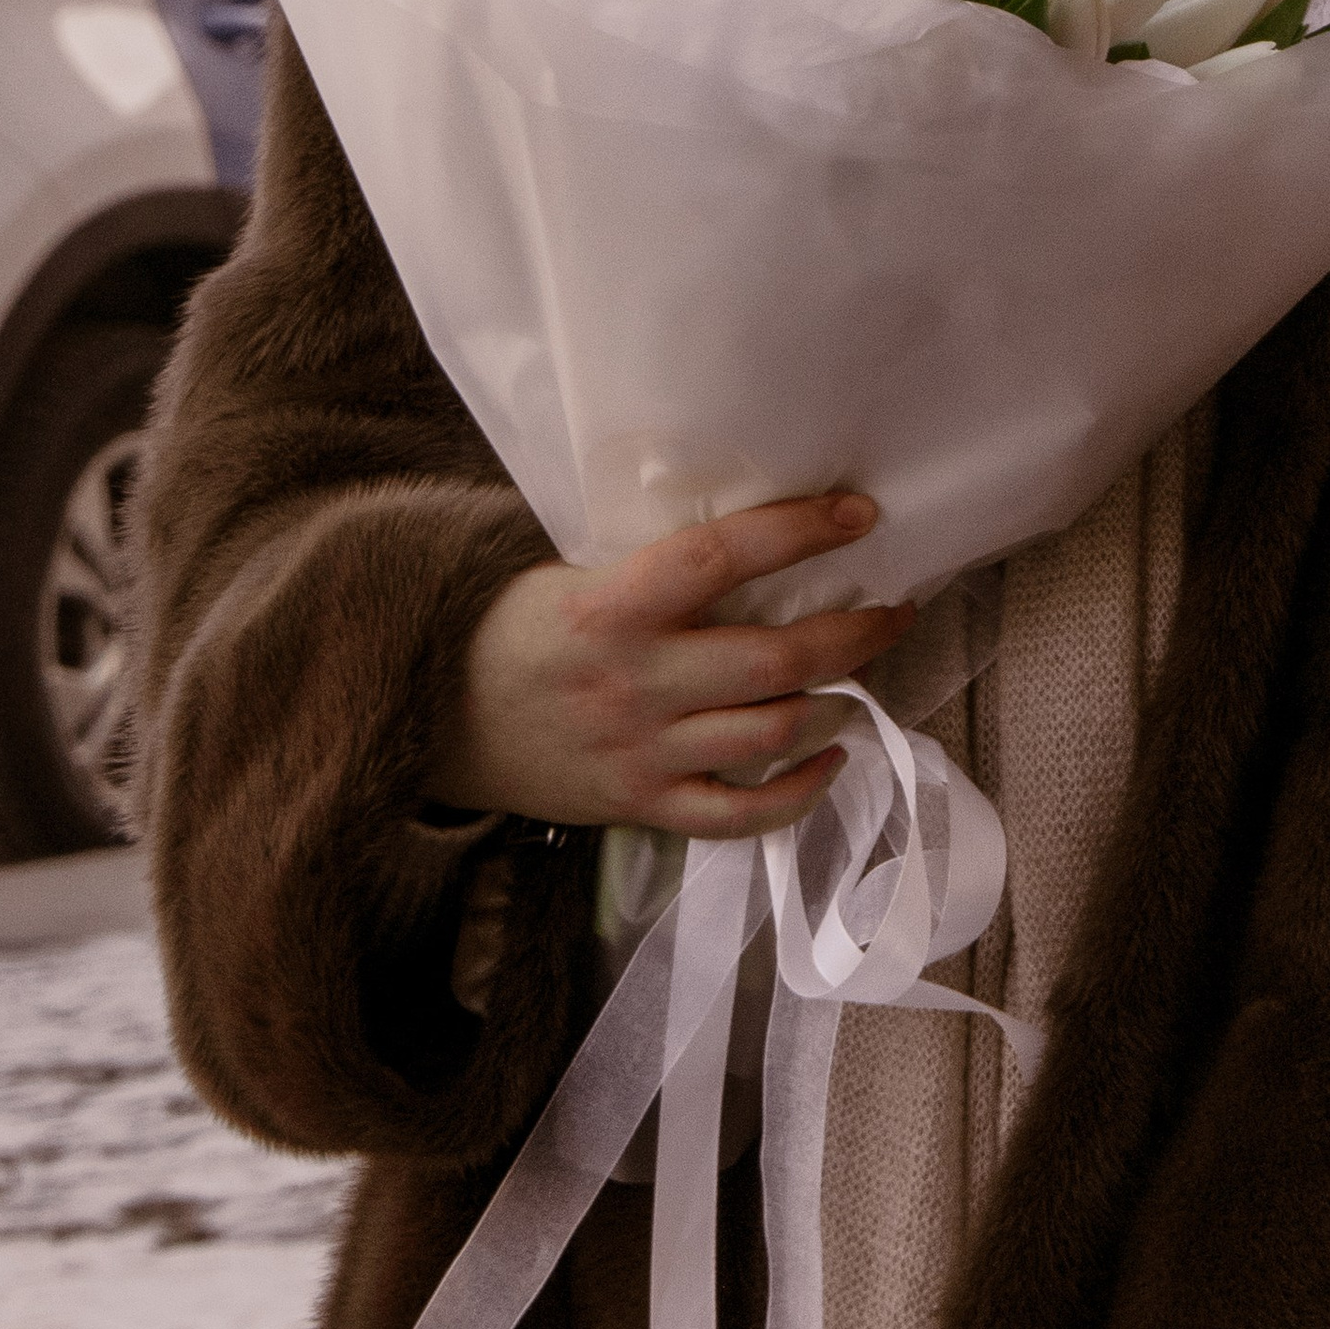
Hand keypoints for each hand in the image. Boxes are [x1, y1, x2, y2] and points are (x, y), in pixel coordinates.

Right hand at [430, 493, 915, 838]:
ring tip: (866, 671)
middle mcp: (634, 681)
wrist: (432, 722)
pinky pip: (738, 814)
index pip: (719, 556)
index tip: (860, 514)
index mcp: (611, 605)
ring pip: (769, 731)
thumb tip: (750, 532)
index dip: (797, 531)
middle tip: (896, 610)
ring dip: (837, 700)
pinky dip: (797, 792)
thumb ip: (650, 565)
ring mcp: (641, 751)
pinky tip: (832, 758)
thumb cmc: (511, 631)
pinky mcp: (642, 803)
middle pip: (772, 659)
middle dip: (854, 633)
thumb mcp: (568, 572)